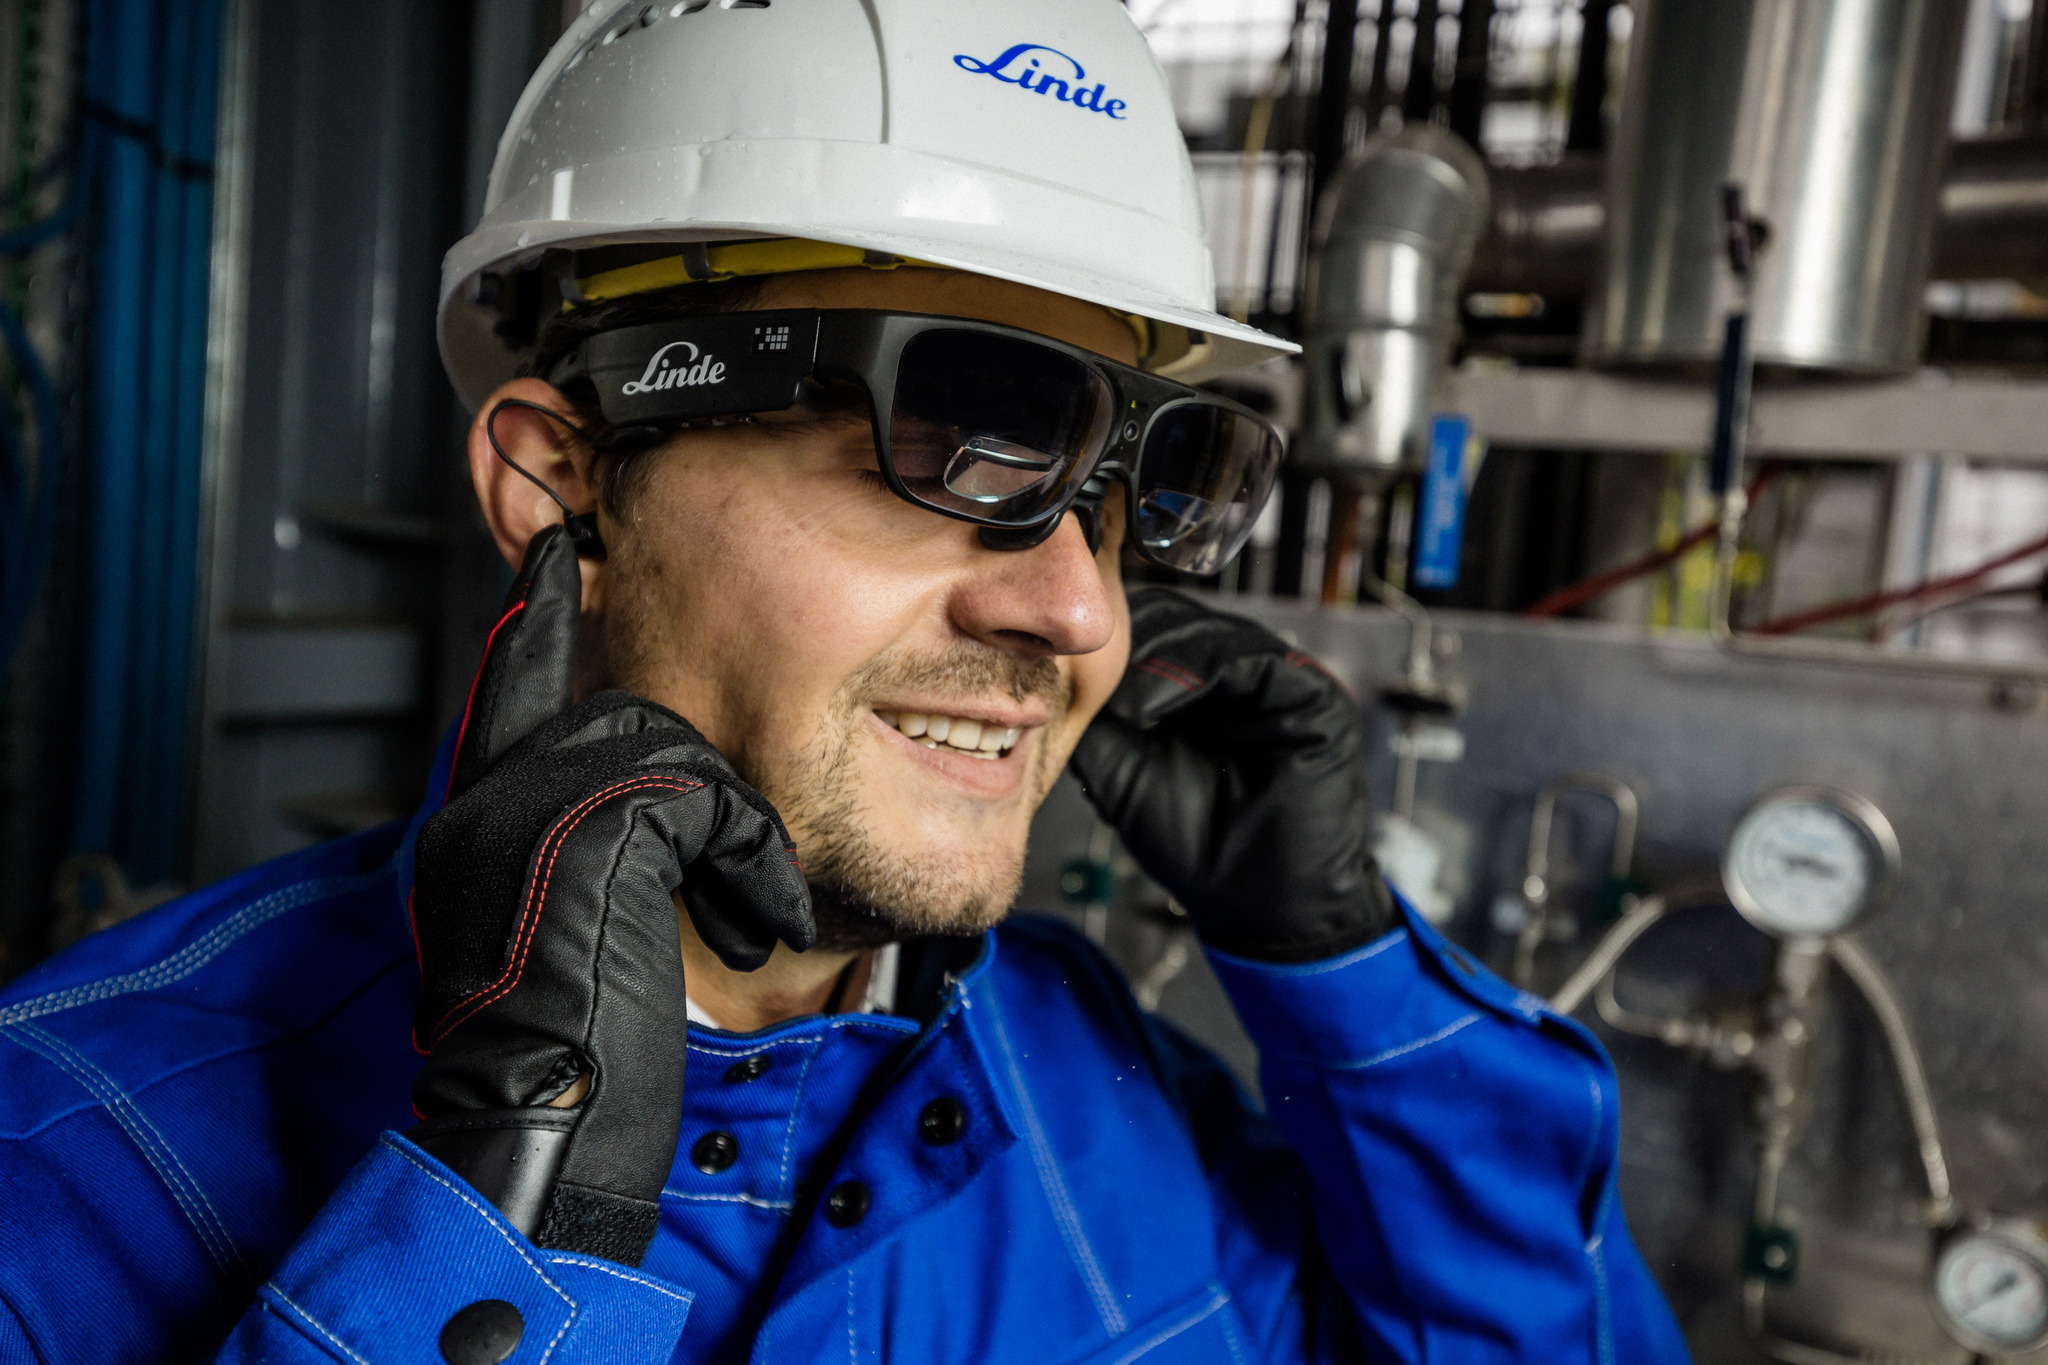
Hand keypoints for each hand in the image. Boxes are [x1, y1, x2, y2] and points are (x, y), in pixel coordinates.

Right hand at [407, 523, 812, 1265]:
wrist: (533, 1132)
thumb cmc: (562, 1064)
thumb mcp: (568, 940)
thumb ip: (585, 861)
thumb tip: (649, 825)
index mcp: (475, 829)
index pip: (508, 688)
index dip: (533, 621)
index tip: (550, 553)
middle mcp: (485, 802)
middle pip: (623, 721)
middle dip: (706, 797)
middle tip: (750, 886)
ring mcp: (526, 806)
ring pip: (671, 752)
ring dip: (736, 841)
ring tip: (750, 922)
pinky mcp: (588, 823)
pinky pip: (708, 795)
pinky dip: (755, 860)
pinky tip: (759, 924)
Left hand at [1069, 587, 1393, 962]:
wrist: (1261, 903)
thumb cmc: (1196, 845)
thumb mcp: (1123, 771)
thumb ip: (1098, 718)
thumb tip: (1055, 670)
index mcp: (1200, 688)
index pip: (1153, 633)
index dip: (1110, 642)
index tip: (1061, 659)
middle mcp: (1240, 676)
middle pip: (1180, 622)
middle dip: (1129, 642)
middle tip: (1085, 670)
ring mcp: (1279, 681)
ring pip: (1212, 634)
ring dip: (1156, 658)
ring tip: (1117, 695)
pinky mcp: (1312, 694)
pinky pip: (1254, 660)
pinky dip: (1198, 671)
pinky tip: (1152, 701)